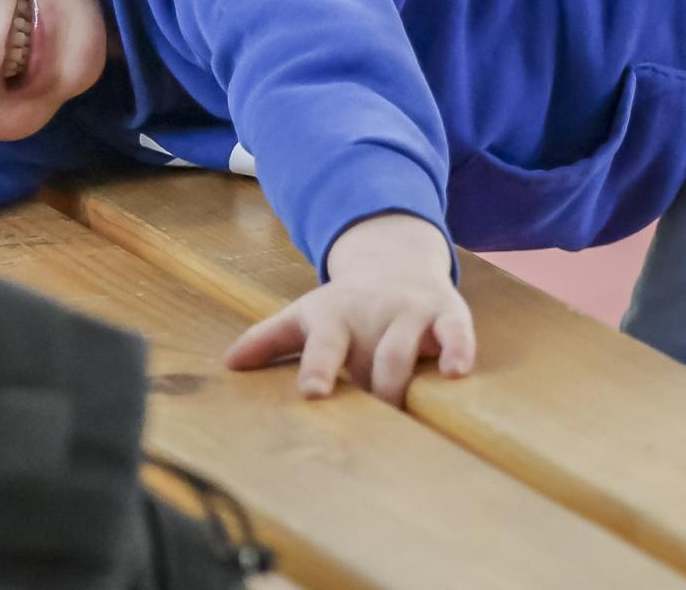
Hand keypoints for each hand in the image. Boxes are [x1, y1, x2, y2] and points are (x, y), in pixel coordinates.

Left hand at [223, 212, 474, 406]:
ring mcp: (410, 313)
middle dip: (372, 387)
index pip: (324, 345)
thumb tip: (227, 364)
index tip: (312, 392)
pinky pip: (456, 332)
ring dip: (402, 385)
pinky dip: (458, 350)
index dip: (318, 368)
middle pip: (372, 357)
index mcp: (333, 316)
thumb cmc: (344, 305)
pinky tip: (456, 373)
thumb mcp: (304, 315)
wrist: (394, 262)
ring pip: (405, 351)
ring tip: (399, 415)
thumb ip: (268, 339)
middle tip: (369, 424)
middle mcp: (373, 314)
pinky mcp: (446, 314)